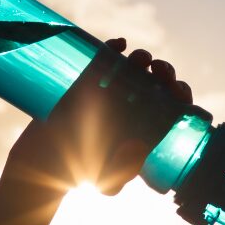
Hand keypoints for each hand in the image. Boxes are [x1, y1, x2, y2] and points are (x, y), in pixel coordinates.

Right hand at [1, 37, 193, 198]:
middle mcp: (132, 108)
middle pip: (158, 84)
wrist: (44, 162)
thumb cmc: (81, 173)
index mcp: (145, 128)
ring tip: (142, 59)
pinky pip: (104, 59)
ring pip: (135, 68)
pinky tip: (119, 44)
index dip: (180, 96)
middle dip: (165, 74)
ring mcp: (110, 93)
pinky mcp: (87, 82)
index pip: (172, 107)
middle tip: (160, 73)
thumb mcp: (107, 179)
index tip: (176, 92)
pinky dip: (113, 48)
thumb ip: (123, 171)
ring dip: (143, 59)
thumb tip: (139, 149)